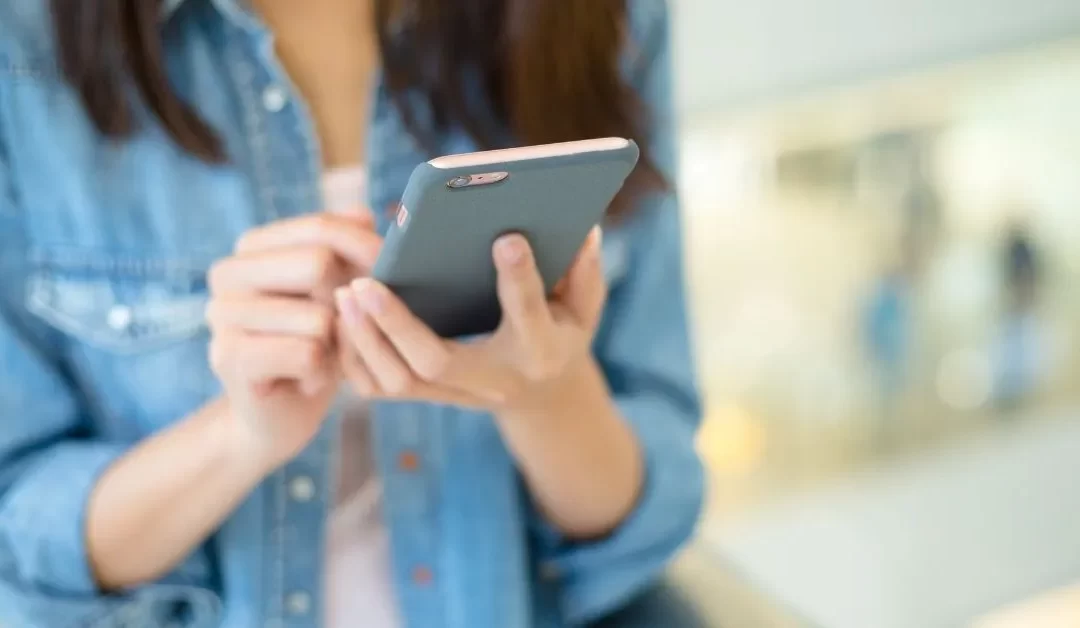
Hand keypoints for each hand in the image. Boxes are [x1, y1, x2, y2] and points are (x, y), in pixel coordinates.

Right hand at [206, 212, 381, 468]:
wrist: (283, 414)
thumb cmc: (317, 345)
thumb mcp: (342, 291)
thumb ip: (350, 248)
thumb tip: (363, 214)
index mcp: (252, 247)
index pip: (321, 227)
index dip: (365, 253)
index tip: (376, 281)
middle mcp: (227, 272)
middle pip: (319, 263)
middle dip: (348, 303)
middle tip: (339, 330)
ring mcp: (221, 314)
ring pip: (318, 316)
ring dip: (335, 345)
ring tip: (319, 356)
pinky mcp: (228, 357)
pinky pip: (307, 353)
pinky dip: (321, 372)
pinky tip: (307, 378)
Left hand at [335, 227, 605, 410]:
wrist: (542, 394)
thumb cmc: (560, 332)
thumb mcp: (585, 307)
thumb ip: (584, 272)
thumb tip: (583, 230)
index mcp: (540, 351)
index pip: (528, 315)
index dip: (519, 279)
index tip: (505, 237)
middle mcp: (494, 380)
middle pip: (436, 361)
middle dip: (396, 324)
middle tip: (364, 282)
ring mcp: (458, 394)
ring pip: (399, 381)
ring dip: (365, 340)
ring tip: (344, 294)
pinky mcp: (430, 396)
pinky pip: (380, 388)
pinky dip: (354, 357)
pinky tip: (342, 318)